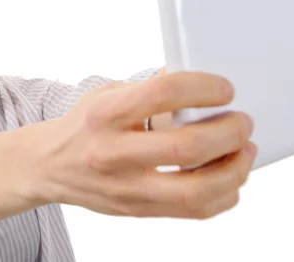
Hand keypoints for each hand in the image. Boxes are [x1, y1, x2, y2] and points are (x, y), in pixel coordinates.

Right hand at [36, 71, 256, 219]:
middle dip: (229, 132)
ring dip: (234, 169)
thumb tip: (199, 82)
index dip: (204, 88)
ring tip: (243, 151)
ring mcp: (124, 187)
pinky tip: (228, 177)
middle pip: (186, 148)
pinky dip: (223, 195)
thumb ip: (150, 89)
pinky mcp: (136, 210)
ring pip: (195, 190)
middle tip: (242, 122)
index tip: (224, 89)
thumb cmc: (83, 126)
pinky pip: (193, 211)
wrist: (49, 165)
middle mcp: (112, 153)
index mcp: (104, 115)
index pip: (162, 94)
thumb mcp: (107, 95)